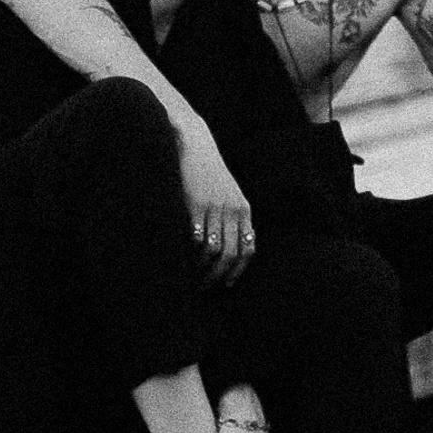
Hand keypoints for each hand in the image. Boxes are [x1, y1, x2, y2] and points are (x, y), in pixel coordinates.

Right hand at [178, 123, 255, 284]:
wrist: (197, 145)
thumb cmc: (211, 172)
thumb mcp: (230, 193)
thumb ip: (234, 216)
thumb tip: (233, 244)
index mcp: (243, 208)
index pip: (248, 247)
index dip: (239, 269)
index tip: (228, 283)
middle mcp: (232, 210)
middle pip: (230, 253)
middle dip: (219, 275)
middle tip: (207, 287)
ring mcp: (214, 208)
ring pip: (213, 249)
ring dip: (204, 268)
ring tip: (195, 278)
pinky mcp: (196, 204)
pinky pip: (197, 237)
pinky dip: (192, 253)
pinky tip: (185, 260)